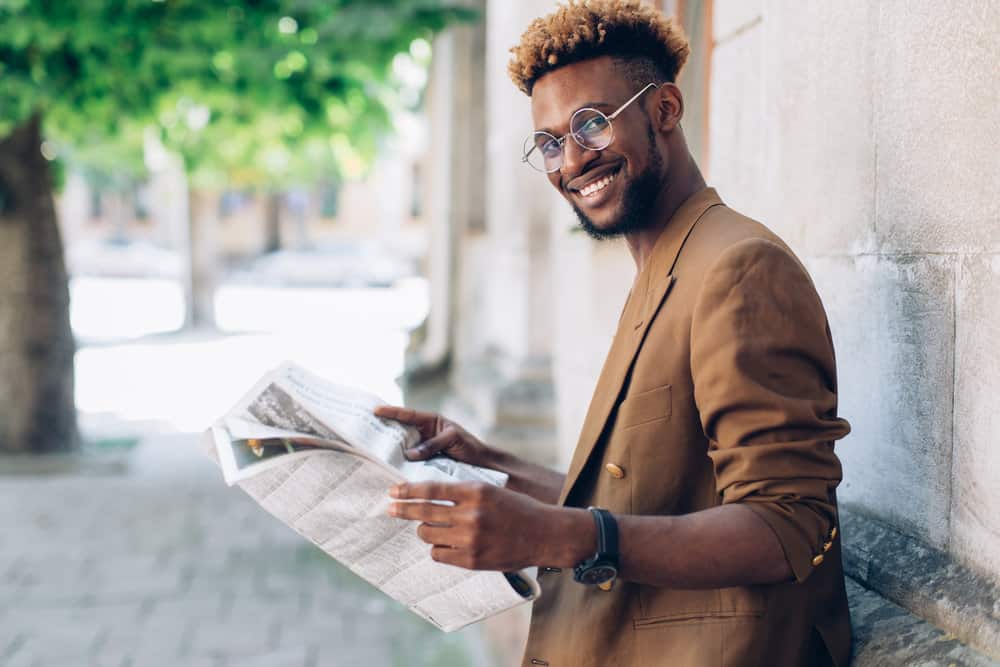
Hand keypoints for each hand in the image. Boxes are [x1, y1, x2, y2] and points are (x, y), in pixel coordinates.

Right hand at [374, 406, 492, 466]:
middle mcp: (424, 435)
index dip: (391, 412)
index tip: (375, 410)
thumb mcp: (453, 440)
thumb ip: (432, 444)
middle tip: (366, 433)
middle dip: (385, 431)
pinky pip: (409, 464)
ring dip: (391, 451)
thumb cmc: (471, 447)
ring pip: (403, 449)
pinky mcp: (424, 465)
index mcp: (431, 422)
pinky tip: (390, 470)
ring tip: (373, 452)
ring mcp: (423, 450)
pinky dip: (400, 466)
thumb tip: (408, 454)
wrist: (483, 467)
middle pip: (401, 431)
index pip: (408, 415)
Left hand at [387, 481, 591, 570]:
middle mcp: (470, 514)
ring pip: (428, 535)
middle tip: (389, 508)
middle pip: (424, 512)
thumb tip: (428, 495)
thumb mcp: (491, 490)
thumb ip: (462, 493)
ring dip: (424, 530)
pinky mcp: (472, 560)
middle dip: (402, 510)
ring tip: (429, 528)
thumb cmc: (517, 509)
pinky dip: (438, 548)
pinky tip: (445, 544)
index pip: (432, 489)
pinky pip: (439, 554)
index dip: (409, 490)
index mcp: (475, 491)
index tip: (393, 490)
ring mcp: (470, 539)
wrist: (544, 534)